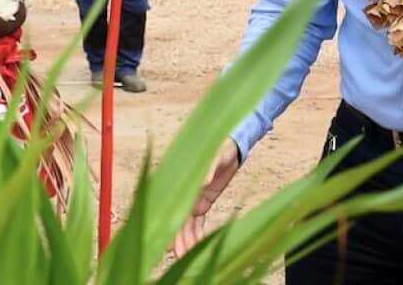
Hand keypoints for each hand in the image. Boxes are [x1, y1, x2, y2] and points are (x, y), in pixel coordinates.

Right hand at [172, 142, 239, 256]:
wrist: (232, 145)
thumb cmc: (221, 146)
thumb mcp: (217, 155)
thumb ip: (208, 168)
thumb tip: (202, 182)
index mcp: (183, 181)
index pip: (174, 208)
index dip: (172, 227)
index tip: (171, 244)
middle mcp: (185, 192)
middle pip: (179, 219)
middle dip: (180, 239)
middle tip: (183, 257)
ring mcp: (193, 197)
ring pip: (188, 224)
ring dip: (188, 239)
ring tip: (190, 258)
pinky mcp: (203, 200)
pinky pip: (198, 221)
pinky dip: (197, 233)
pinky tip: (198, 246)